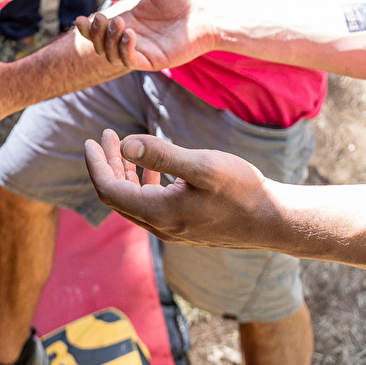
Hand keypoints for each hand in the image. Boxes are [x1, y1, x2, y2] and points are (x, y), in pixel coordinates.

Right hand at [74, 0, 218, 70]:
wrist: (203, 12)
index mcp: (127, 22)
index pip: (99, 31)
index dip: (86, 28)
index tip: (79, 18)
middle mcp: (130, 38)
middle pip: (100, 44)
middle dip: (95, 34)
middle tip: (102, 18)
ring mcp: (141, 50)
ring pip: (111, 54)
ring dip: (109, 40)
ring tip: (119, 23)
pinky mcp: (152, 60)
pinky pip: (130, 61)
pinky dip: (124, 49)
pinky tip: (130, 34)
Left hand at [84, 129, 274, 248]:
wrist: (274, 221)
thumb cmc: (242, 190)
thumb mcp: (203, 166)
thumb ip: (162, 154)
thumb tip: (124, 145)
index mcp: (158, 213)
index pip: (109, 191)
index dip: (96, 165)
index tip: (91, 139)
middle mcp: (160, 226)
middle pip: (118, 196)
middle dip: (107, 164)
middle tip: (104, 135)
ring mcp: (173, 228)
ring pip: (134, 200)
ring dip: (124, 171)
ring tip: (121, 144)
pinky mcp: (185, 226)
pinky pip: (152, 204)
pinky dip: (143, 181)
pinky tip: (152, 166)